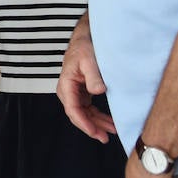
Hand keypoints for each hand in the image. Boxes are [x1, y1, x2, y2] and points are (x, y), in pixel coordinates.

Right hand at [56, 27, 116, 142]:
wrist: (85, 40)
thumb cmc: (85, 47)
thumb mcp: (90, 59)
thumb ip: (93, 76)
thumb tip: (97, 91)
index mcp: (66, 84)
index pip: (73, 109)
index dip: (84, 123)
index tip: (95, 132)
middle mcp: (68, 91)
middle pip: (77, 115)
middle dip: (91, 128)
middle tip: (105, 138)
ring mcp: (75, 93)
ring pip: (84, 114)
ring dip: (97, 124)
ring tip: (112, 131)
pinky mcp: (82, 93)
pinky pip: (88, 110)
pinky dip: (98, 117)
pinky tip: (109, 122)